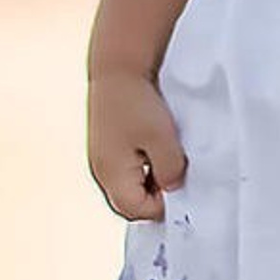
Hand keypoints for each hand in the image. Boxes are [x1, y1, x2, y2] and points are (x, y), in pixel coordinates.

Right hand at [88, 70, 186, 220]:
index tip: (179, 184)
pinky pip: (126, 171)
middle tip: (174, 173)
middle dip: (154, 196)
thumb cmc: (136, 102)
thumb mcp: (163, 139)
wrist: (116, 69)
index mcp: (111, 175)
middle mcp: (101, 173)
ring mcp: (101, 161)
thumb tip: (173, 188)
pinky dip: (142, 168)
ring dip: (149, 181)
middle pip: (130, 204)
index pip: (137, 211)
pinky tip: (154, 149)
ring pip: (129, 187)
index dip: (162, 205)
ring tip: (165, 157)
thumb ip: (170, 171)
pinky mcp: (105, 148)